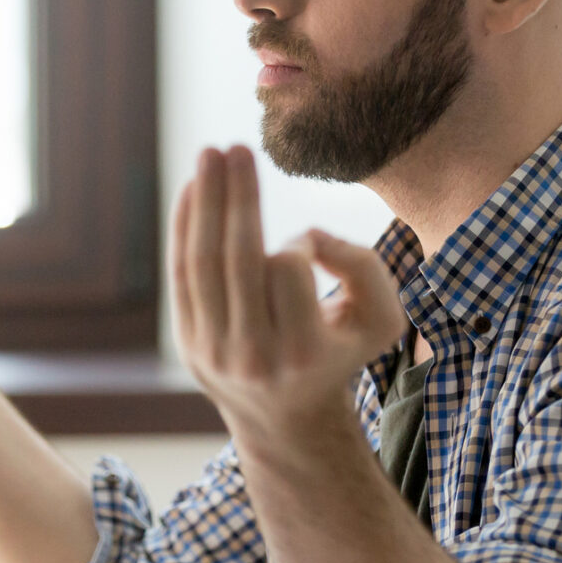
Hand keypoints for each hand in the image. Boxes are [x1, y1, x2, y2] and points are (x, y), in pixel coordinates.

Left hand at [170, 145, 406, 437]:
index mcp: (302, 353)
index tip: (312, 245)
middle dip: (236, 196)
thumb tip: (306, 237)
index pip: (288, 270)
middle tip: (237, 147)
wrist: (287, 416)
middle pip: (236, 260)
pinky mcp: (188, 342)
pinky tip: (194, 189)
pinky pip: (182, 275)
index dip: (300, 242)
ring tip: (211, 154)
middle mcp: (252, 356)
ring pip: (201, 263)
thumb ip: (363, 267)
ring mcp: (213, 351)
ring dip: (204, 201)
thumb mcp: (379, 318)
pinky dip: (184, 227)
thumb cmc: (339, 350)